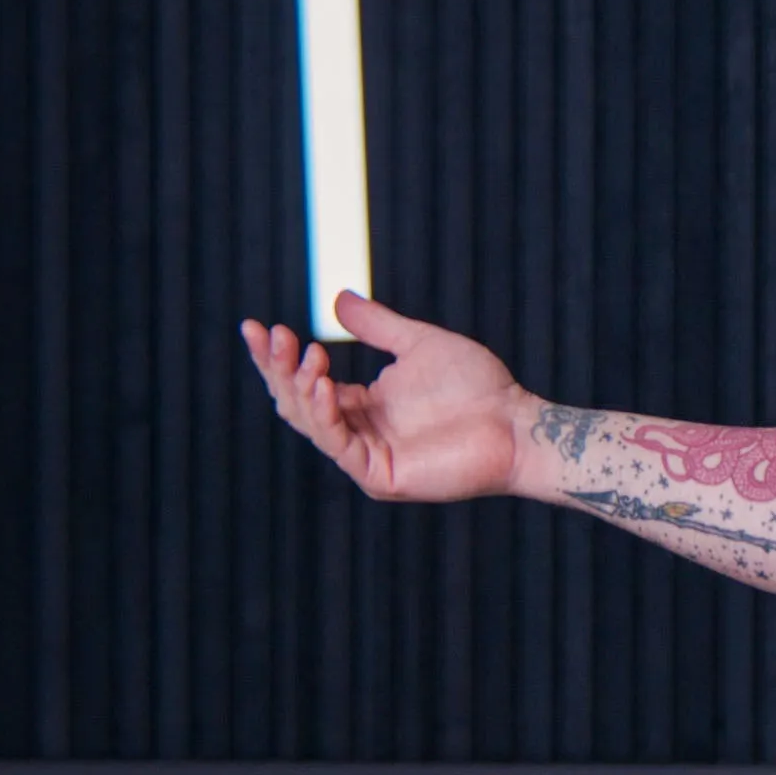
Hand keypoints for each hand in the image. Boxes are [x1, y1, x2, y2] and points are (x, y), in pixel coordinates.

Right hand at [238, 292, 537, 502]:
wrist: (518, 422)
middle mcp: (358, 431)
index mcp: (362, 404)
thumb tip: (337, 298)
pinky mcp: (380, 476)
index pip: (303, 382)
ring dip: (300, 386)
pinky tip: (323, 385)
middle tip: (275, 334)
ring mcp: (367, 456)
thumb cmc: (479, 387)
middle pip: (296, 402)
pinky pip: (339, 446)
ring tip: (304, 353)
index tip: (257, 326)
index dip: (276, 357)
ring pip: (311, 422)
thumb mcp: (419, 344)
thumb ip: (378, 325)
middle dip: (279, 368)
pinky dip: (326, 415)